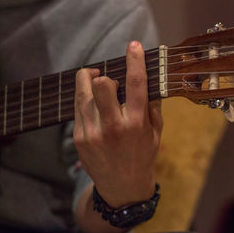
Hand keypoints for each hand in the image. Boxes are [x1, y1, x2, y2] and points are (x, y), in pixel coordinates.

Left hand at [73, 41, 162, 207]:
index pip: (136, 84)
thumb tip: (148, 79)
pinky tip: (94, 106)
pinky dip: (85, 100)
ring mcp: (92, 133)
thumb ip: (152, 105)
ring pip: (83, 93)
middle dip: (104, 76)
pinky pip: (77, 107)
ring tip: (99, 88)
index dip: (134, 60)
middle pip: (100, 84)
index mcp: (136, 124)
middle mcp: (113, 127)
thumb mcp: (156, 133)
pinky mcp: (79, 138)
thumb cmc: (143, 156)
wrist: (122, 187)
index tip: (133, 45)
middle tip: (108, 79)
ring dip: (90, 84)